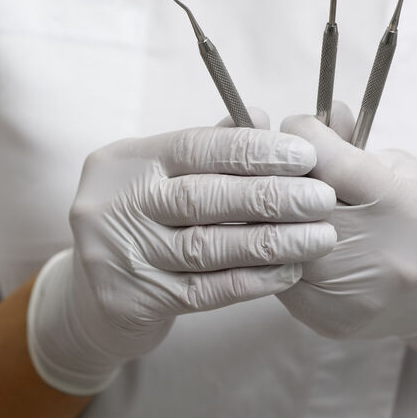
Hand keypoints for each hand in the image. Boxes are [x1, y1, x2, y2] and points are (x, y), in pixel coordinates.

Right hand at [28, 114, 336, 394]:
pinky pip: (206, 291)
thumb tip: (260, 117)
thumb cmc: (145, 222)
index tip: (305, 157)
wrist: (94, 298)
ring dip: (272, 242)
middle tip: (322, 199)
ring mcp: (116, 256)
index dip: (253, 150)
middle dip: (271, 196)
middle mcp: (113, 205)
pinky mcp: (132, 301)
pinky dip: (253, 281)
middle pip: (203, 197)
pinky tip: (290, 271)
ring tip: (319, 237)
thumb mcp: (164, 178)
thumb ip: (210, 148)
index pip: (195, 147)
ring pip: (208, 247)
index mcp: (125, 161)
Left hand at [278, 108, 416, 391]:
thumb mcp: (404, 170)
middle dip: (277, 173)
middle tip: (271, 158)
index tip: (296, 126)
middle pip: (300, 205)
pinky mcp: (329, 318)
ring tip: (267, 194)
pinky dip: (271, 250)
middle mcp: (384, 255)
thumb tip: (322, 114)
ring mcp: (355, 293)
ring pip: (280, 243)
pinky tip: (276, 232)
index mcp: (408, 208)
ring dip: (266, 214)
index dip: (304, 136)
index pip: (334, 163)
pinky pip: (278, 277)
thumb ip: (357, 144)